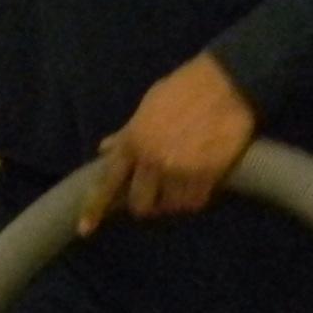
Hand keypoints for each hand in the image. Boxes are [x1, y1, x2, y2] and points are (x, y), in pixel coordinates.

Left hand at [78, 51, 258, 235]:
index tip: (85, 230)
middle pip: (140, 205)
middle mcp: (151, 160)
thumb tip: (105, 148)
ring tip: (184, 182)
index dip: (95, 207)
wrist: (227, 83)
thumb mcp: (148, 106)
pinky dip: (195, 198)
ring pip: (169, 206)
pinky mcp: (205, 176)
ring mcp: (178, 171)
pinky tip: (200, 183)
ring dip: (174, 200)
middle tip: (158, 194)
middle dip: (146, 203)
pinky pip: (194, 203)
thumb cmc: (184, 88)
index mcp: (133, 141)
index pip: (108, 181)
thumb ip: (128, 132)